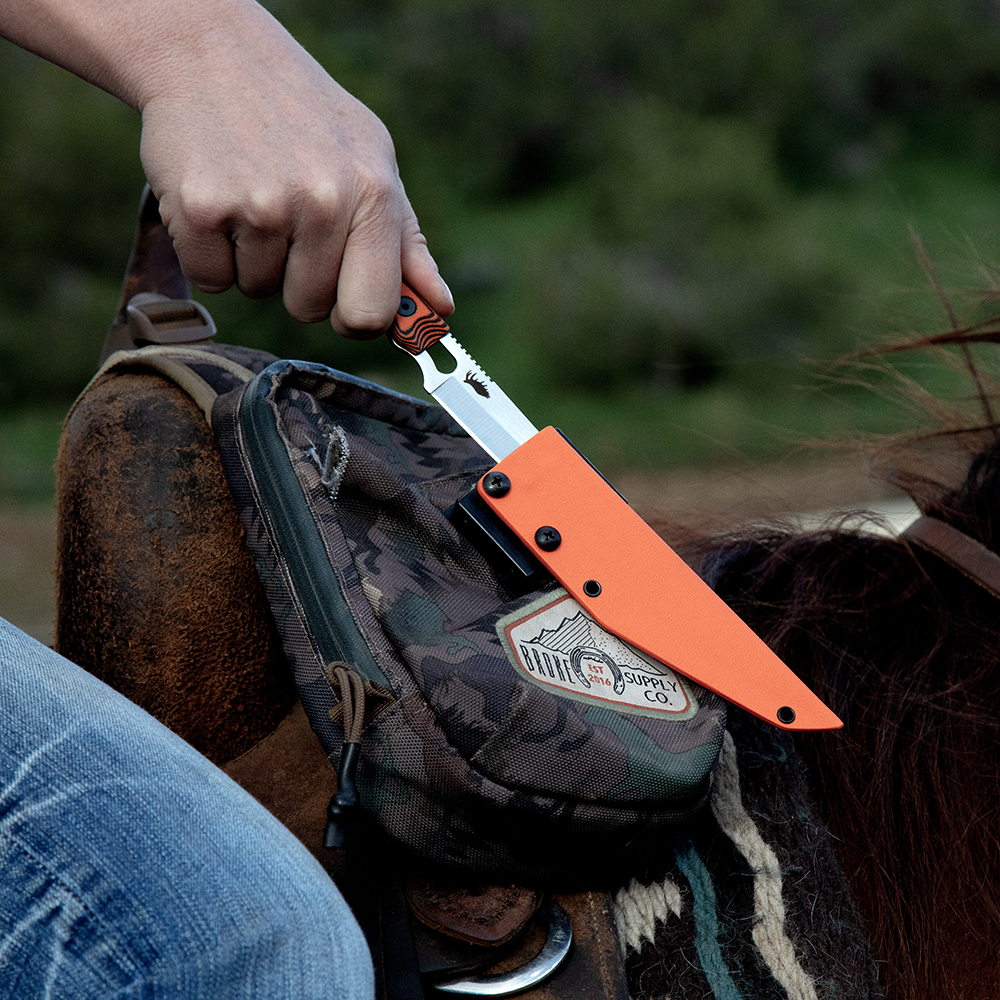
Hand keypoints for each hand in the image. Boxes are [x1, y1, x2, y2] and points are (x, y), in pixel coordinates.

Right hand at [0, 0, 452, 336]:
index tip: (342, 300)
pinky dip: (209, 252)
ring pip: (257, 290)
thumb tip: (441, 309)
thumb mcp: (373, 163)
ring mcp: (261, 205)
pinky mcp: (202, 207)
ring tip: (252, 195)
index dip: (354, 318)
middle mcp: (322, 202)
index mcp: (373, 196)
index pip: (372, 313)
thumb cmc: (305, 117)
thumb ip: (408, 245)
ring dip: (251, 259)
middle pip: (309, 308)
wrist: (210, 50)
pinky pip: (211, 278)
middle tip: (287, 220)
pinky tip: (219, 198)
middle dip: (296, 280)